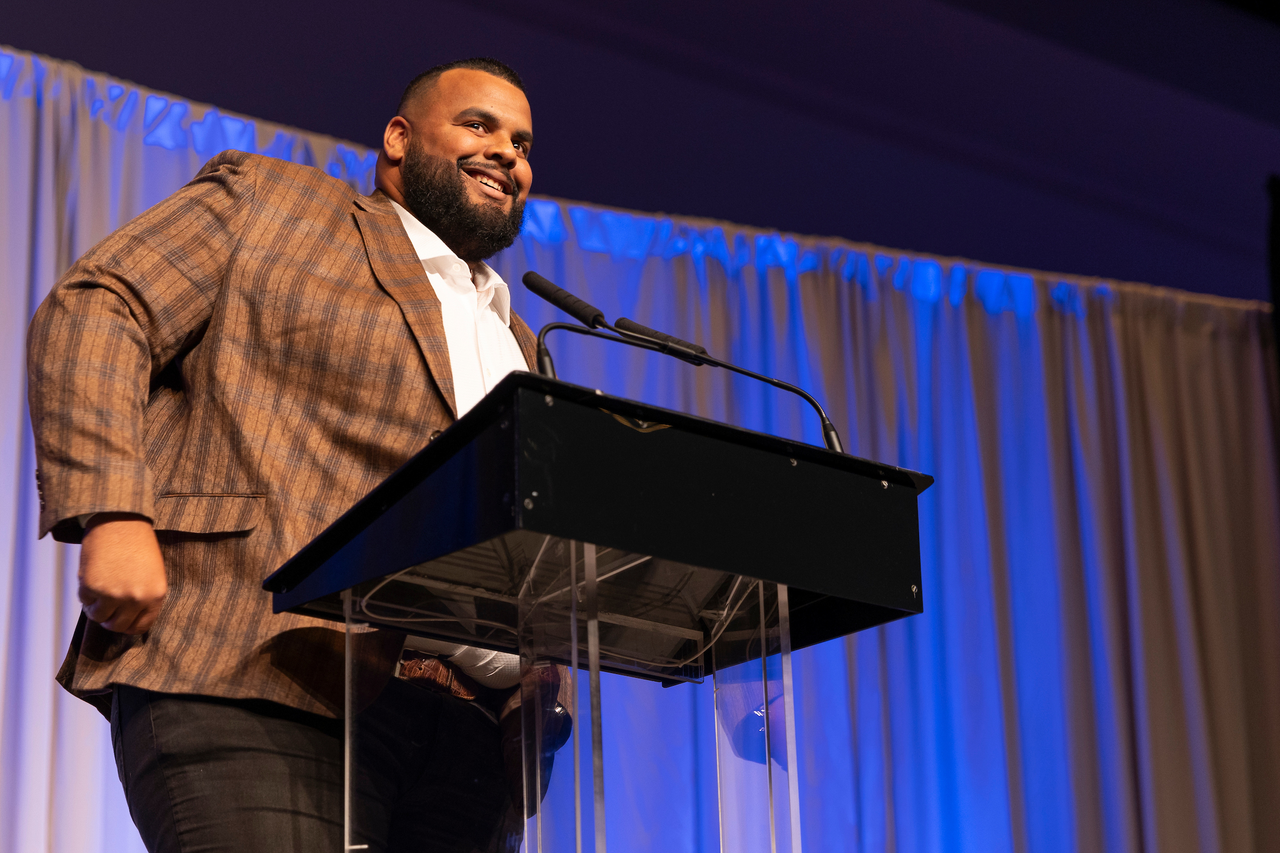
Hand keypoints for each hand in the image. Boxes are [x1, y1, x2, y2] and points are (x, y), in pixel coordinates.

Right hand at [79, 513, 166, 633]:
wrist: (121, 521)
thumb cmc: (138, 545)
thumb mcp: (152, 573)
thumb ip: (144, 597)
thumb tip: (128, 621)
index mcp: (156, 595)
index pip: (140, 626)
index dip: (128, 626)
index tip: (120, 620)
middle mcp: (136, 598)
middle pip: (117, 626)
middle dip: (109, 619)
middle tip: (105, 608)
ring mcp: (114, 594)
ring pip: (98, 617)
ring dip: (95, 608)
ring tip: (98, 591)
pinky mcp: (93, 587)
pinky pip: (85, 602)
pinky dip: (85, 594)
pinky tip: (92, 577)